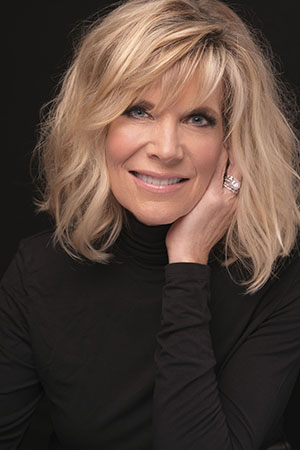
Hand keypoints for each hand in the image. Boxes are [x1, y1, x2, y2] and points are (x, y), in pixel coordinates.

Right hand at [166, 147, 240, 264]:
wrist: (189, 252)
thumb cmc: (182, 230)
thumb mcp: (187, 201)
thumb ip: (197, 182)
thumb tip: (204, 161)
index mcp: (216, 195)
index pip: (223, 163)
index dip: (221, 149)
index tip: (216, 139)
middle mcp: (228, 200)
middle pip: (237, 169)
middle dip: (232, 156)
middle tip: (223, 145)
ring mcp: (232, 208)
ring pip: (239, 180)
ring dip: (233, 168)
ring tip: (224, 159)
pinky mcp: (232, 214)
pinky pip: (236, 192)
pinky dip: (232, 181)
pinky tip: (223, 179)